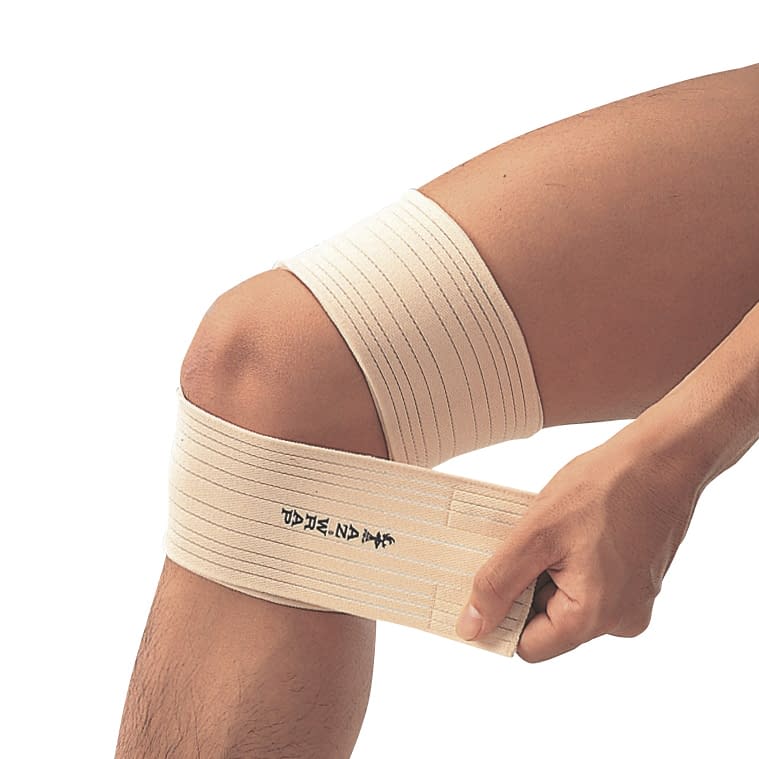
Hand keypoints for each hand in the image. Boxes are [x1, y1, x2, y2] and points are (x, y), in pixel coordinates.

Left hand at [455, 420, 704, 661]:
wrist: (663, 457)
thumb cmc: (605, 487)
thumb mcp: (536, 534)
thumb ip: (499, 584)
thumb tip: (472, 628)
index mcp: (595, 618)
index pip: (527, 645)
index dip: (500, 617)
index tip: (487, 581)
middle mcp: (620, 620)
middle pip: (547, 623)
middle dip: (526, 586)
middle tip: (521, 543)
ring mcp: (632, 600)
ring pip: (565, 600)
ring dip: (546, 570)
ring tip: (550, 531)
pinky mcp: (636, 581)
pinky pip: (587, 584)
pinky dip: (567, 561)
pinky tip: (568, 528)